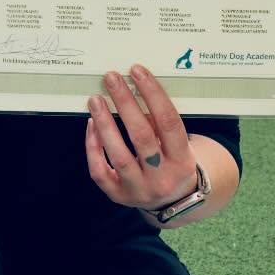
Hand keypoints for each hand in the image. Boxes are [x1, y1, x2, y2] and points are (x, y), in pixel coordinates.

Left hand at [85, 64, 196, 213]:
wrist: (172, 201)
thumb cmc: (173, 163)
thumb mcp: (178, 145)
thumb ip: (159, 122)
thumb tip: (135, 89)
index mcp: (182, 161)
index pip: (168, 122)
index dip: (153, 94)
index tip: (138, 72)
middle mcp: (162, 178)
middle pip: (142, 136)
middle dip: (125, 103)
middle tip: (111, 79)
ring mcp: (139, 189)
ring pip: (119, 155)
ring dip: (105, 124)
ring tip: (95, 100)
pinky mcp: (118, 196)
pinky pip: (100, 172)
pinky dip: (93, 148)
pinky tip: (91, 126)